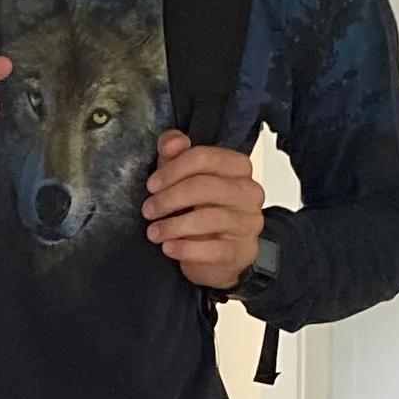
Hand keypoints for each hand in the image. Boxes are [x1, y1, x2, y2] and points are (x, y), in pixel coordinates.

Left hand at [143, 132, 265, 289]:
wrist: (216, 256)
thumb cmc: (200, 211)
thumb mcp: (182, 177)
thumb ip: (174, 154)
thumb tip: (173, 142)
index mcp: (237, 167)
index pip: (204, 157)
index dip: (172, 170)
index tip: (152, 185)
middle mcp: (249, 191)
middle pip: (204, 186)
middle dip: (169, 198)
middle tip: (148, 210)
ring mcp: (249, 222)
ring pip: (208, 218)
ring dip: (173, 226)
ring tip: (154, 232)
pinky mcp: (243, 250)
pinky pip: (213, 249)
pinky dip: (185, 249)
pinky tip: (169, 248)